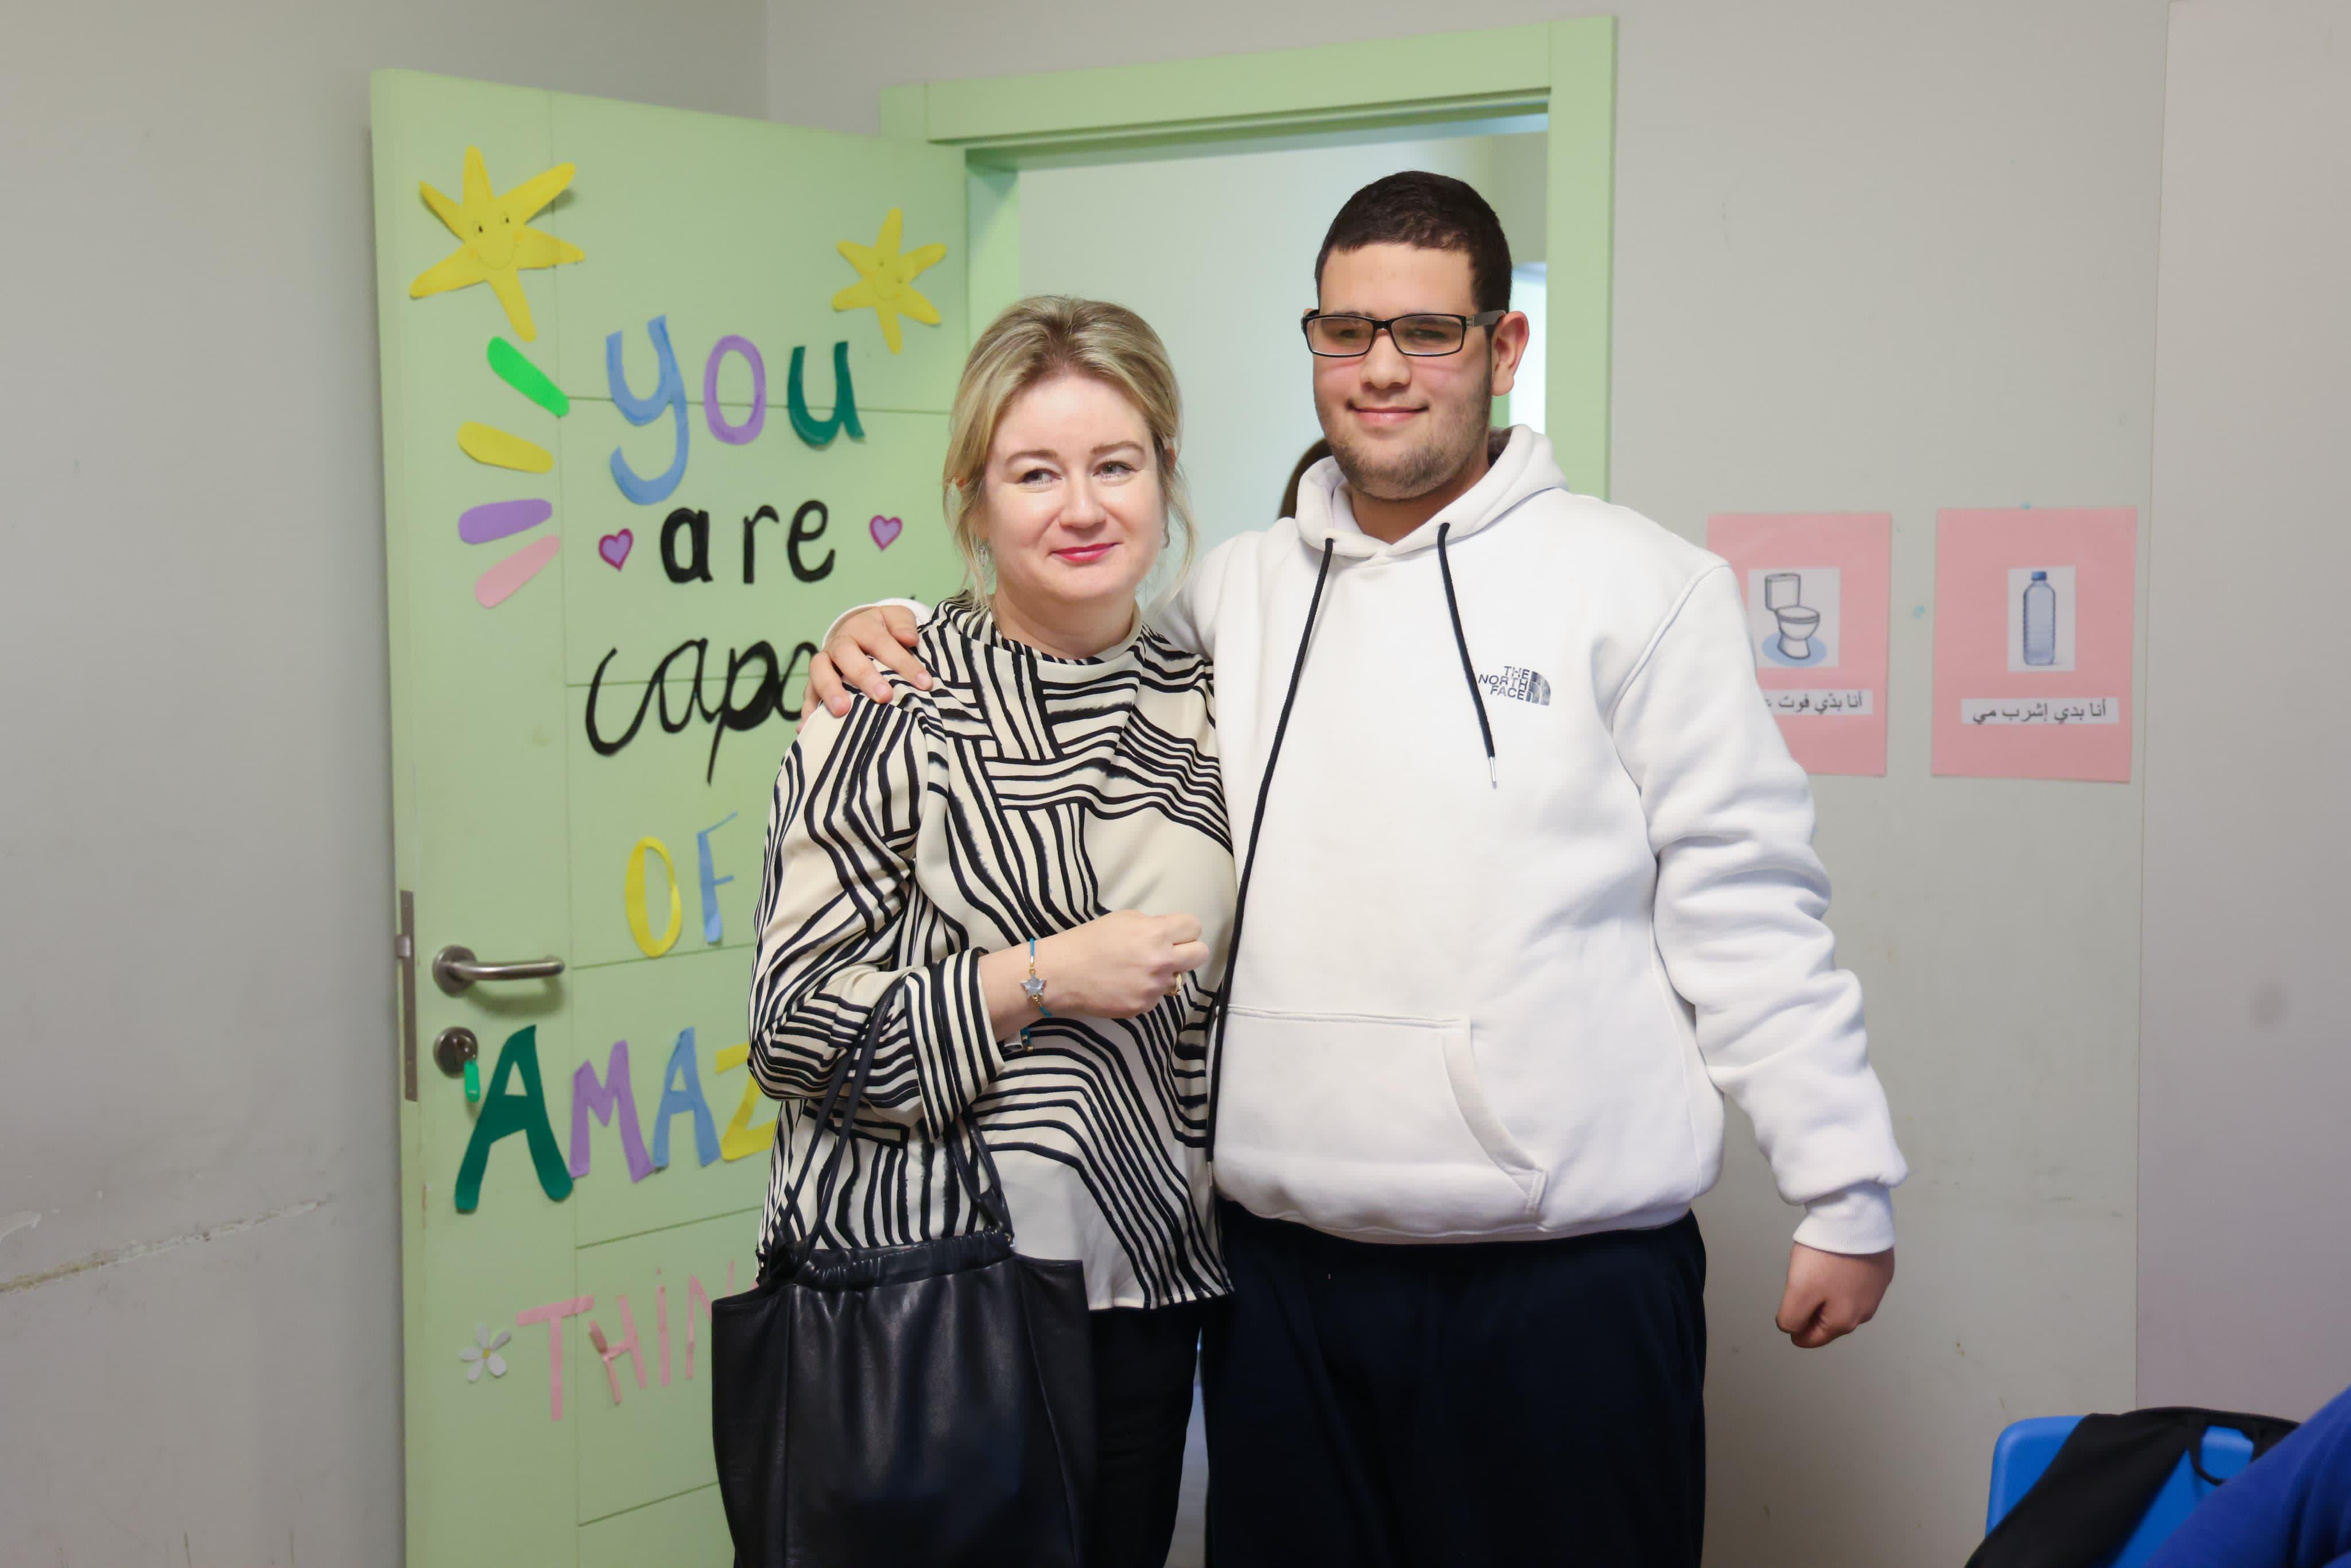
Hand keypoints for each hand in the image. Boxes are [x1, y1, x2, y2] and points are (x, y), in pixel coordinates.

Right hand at [802, 605, 930, 717]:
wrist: (857, 633)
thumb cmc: (884, 631)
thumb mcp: (896, 619)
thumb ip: (904, 625)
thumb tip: (909, 639)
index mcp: (862, 627)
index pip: (882, 642)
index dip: (902, 662)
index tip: (924, 683)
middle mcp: (839, 644)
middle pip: (846, 654)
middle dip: (864, 675)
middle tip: (884, 697)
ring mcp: (824, 664)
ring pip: (819, 672)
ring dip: (830, 690)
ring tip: (842, 711)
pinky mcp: (813, 684)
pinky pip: (807, 696)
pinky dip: (808, 711)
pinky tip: (808, 728)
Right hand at [979, 913, 1208, 1035]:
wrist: (1061, 974)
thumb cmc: (1088, 941)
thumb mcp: (1122, 920)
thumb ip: (1151, 925)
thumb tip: (1168, 934)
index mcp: (1156, 934)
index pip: (1194, 927)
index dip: (1184, 929)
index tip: (1174, 933)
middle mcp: (1161, 961)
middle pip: (1200, 954)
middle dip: (1188, 951)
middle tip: (1170, 952)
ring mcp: (1153, 987)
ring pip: (1177, 979)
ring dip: (1164, 974)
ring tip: (1137, 971)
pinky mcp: (1143, 1007)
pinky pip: (1156, 997)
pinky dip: (1145, 991)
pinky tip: (1124, 985)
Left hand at [1776, 1242, 1893, 1348]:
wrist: (1856, 1219)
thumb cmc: (1826, 1256)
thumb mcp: (1798, 1291)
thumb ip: (1792, 1318)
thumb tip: (1793, 1330)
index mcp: (1844, 1322)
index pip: (1812, 1339)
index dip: (1794, 1327)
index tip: (1788, 1307)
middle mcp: (1864, 1312)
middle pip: (1828, 1321)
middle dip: (1812, 1308)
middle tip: (1804, 1282)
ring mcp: (1876, 1291)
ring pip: (1843, 1301)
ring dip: (1828, 1292)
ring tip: (1821, 1269)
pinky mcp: (1881, 1271)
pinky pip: (1856, 1282)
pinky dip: (1843, 1277)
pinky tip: (1837, 1260)